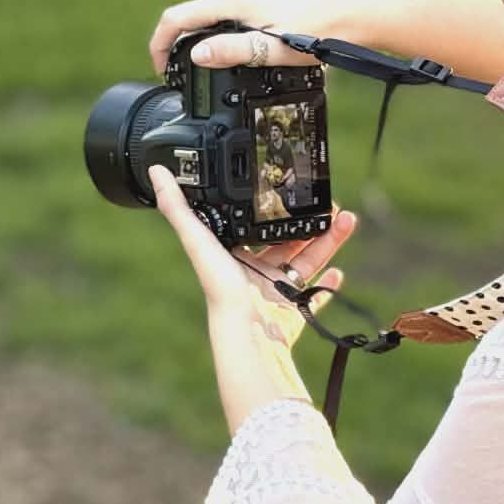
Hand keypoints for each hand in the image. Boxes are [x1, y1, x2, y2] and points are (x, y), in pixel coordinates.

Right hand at [148, 0, 373, 73]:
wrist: (361, 9)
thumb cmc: (325, 29)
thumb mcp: (275, 50)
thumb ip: (234, 51)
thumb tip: (197, 56)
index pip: (177, 17)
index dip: (160, 44)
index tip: (160, 68)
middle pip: (196, 15)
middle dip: (187, 45)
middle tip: (189, 77)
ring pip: (218, 14)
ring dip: (212, 39)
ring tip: (220, 70)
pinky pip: (237, 11)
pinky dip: (231, 31)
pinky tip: (250, 51)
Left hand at [148, 164, 358, 347]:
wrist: (247, 331)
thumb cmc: (220, 289)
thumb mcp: (197, 239)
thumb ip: (178, 207)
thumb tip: (156, 172)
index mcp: (234, 254)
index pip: (258, 223)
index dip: (277, 206)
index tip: (295, 189)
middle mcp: (255, 272)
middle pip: (289, 240)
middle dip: (312, 222)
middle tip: (331, 204)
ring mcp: (276, 292)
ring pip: (307, 261)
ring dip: (329, 241)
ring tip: (347, 221)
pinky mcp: (294, 312)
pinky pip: (315, 297)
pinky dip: (328, 285)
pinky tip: (339, 271)